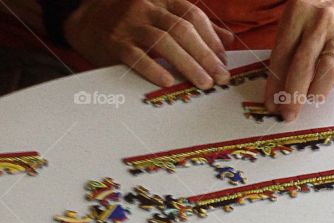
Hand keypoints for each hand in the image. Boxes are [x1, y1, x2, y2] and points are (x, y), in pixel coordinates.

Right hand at [63, 0, 230, 88]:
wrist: (86, 21)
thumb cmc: (131, 22)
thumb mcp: (162, 15)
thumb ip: (193, 25)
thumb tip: (228, 39)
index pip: (192, 14)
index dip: (211, 38)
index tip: (224, 60)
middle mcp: (146, 7)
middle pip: (182, 29)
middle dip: (205, 55)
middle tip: (220, 77)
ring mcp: (129, 24)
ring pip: (164, 42)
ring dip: (187, 64)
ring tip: (204, 83)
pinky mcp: (115, 42)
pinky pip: (137, 56)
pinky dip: (154, 69)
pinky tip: (169, 82)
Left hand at [265, 0, 333, 120]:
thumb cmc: (321, 16)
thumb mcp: (297, 21)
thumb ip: (285, 50)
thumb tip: (276, 89)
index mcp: (299, 12)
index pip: (282, 53)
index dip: (275, 82)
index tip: (271, 103)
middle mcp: (321, 22)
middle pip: (303, 64)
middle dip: (293, 94)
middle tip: (288, 113)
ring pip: (327, 71)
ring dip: (317, 91)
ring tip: (311, 98)